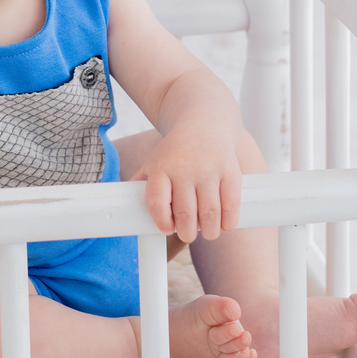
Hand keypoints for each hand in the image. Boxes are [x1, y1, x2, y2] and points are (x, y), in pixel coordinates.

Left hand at [133, 124, 241, 243]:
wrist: (204, 124)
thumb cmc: (175, 152)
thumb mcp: (154, 162)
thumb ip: (140, 184)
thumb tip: (125, 209)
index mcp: (161, 168)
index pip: (156, 201)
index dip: (162, 221)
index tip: (167, 229)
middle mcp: (184, 168)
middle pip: (185, 213)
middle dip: (187, 232)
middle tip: (189, 233)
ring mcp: (209, 169)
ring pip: (209, 213)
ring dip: (209, 231)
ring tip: (207, 232)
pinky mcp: (230, 171)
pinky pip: (231, 205)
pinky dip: (229, 222)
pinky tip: (224, 226)